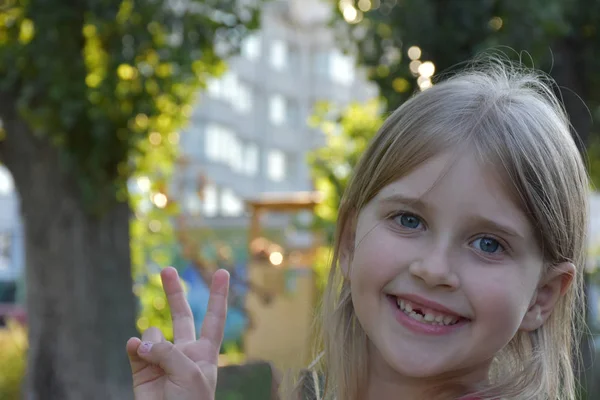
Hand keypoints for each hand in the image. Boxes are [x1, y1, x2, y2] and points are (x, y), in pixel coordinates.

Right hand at [126, 267, 229, 399]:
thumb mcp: (190, 373)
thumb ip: (168, 351)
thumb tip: (140, 343)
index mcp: (204, 352)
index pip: (214, 317)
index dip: (218, 295)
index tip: (221, 271)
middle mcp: (183, 352)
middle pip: (180, 314)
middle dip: (174, 292)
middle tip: (166, 269)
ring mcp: (161, 359)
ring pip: (152, 334)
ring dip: (153, 344)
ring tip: (157, 364)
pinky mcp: (141, 368)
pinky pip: (135, 347)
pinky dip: (135, 347)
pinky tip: (136, 350)